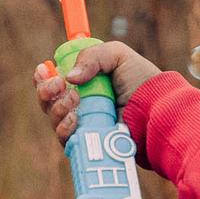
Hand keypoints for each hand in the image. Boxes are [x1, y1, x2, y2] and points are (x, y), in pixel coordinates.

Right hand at [33, 40, 161, 147]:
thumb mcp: (117, 55)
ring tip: (75, 100)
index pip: (54, 79)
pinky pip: (64, 138)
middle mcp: (81, 103)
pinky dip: (64, 127)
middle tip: (59, 85)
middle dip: (46, 91)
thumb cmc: (142, 82)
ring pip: (53, 118)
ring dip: (57, 107)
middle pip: (47, 100)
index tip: (43, 69)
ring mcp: (83, 124)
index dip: (43, 76)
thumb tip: (69, 78)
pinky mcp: (87, 143)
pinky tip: (76, 119)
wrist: (157, 112)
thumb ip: (92, 57)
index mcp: (86, 82)